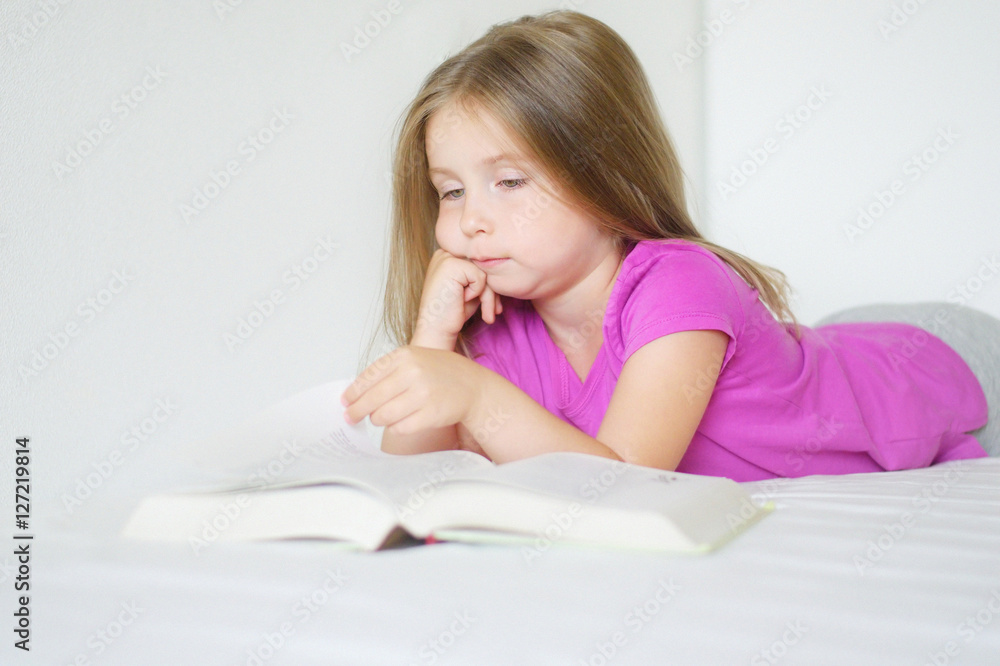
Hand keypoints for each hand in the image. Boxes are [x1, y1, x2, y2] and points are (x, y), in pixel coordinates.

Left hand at [341, 346, 484, 434]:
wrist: (474, 387)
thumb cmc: (442, 373)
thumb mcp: (415, 359)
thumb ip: (389, 371)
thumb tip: (356, 392)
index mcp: (405, 356)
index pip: (368, 377)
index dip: (353, 392)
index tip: (345, 401)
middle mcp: (412, 373)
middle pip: (371, 399)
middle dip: (357, 411)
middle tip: (351, 417)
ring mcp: (422, 394)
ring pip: (382, 416)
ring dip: (378, 420)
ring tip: (382, 418)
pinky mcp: (430, 414)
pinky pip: (399, 428)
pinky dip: (395, 428)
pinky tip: (400, 422)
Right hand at [412, 249, 502, 348]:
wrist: (436, 329)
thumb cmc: (453, 312)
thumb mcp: (471, 289)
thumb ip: (482, 275)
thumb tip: (503, 270)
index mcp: (448, 256)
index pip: (479, 263)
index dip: (488, 283)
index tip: (491, 302)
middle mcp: (446, 253)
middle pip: (482, 265)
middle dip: (492, 290)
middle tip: (496, 311)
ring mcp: (447, 257)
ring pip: (483, 271)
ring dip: (489, 296)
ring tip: (487, 315)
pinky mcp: (451, 265)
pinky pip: (480, 276)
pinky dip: (477, 292)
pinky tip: (461, 300)